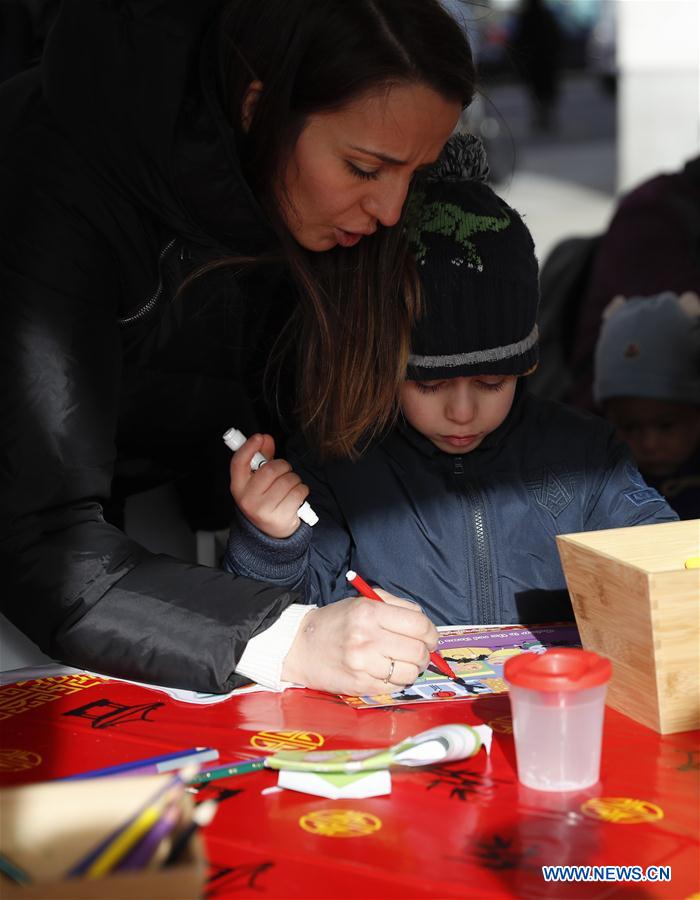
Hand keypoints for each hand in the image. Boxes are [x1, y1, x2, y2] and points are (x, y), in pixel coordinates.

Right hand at [229, 433, 310, 538]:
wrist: (270, 532)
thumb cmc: (265, 501)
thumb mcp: (258, 481)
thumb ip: (262, 458)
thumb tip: (266, 439)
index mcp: (238, 487)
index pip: (239, 462)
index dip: (249, 447)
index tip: (259, 437)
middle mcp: (248, 498)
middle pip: (271, 469)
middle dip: (283, 466)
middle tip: (283, 473)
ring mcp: (263, 509)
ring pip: (288, 479)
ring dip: (294, 479)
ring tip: (288, 488)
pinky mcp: (280, 516)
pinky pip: (299, 491)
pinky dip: (302, 490)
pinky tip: (295, 497)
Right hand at [281, 592, 437, 695]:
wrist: (300, 646)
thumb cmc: (336, 622)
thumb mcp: (363, 602)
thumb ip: (396, 606)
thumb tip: (425, 625)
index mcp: (370, 612)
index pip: (419, 625)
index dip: (431, 633)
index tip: (430, 637)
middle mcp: (367, 638)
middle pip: (418, 651)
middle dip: (425, 653)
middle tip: (420, 652)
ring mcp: (364, 665)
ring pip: (410, 673)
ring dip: (413, 669)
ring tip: (403, 662)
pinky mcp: (360, 685)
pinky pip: (395, 686)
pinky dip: (397, 680)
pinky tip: (388, 671)